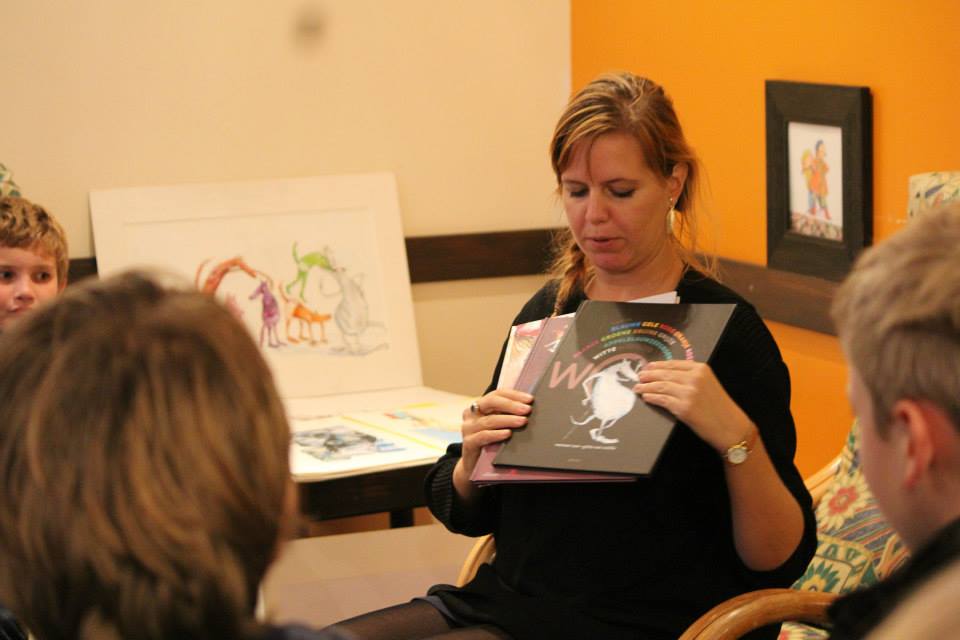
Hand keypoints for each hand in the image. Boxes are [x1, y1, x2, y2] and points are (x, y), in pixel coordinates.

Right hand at [458, 389, 532, 476]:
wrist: (473, 466)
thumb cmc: (490, 443)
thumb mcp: (498, 426)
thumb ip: (508, 416)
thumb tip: (530, 409)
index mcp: (480, 405)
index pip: (497, 394)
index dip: (514, 395)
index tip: (530, 399)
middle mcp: (471, 414)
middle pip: (491, 402)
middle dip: (511, 405)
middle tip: (527, 410)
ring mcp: (468, 428)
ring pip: (489, 420)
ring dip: (508, 420)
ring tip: (523, 421)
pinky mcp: (468, 443)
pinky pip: (483, 436)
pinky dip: (496, 434)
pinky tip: (508, 434)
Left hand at [633, 360, 753, 451]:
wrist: (731, 427)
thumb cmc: (720, 408)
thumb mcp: (709, 384)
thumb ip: (692, 377)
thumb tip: (668, 375)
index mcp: (701, 369)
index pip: (673, 364)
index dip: (658, 365)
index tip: (648, 367)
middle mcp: (694, 378)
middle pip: (664, 374)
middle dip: (649, 375)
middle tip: (639, 377)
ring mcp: (688, 393)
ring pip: (660, 386)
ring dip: (646, 387)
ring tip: (638, 387)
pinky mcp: (683, 408)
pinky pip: (662, 400)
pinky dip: (651, 398)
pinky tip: (646, 397)